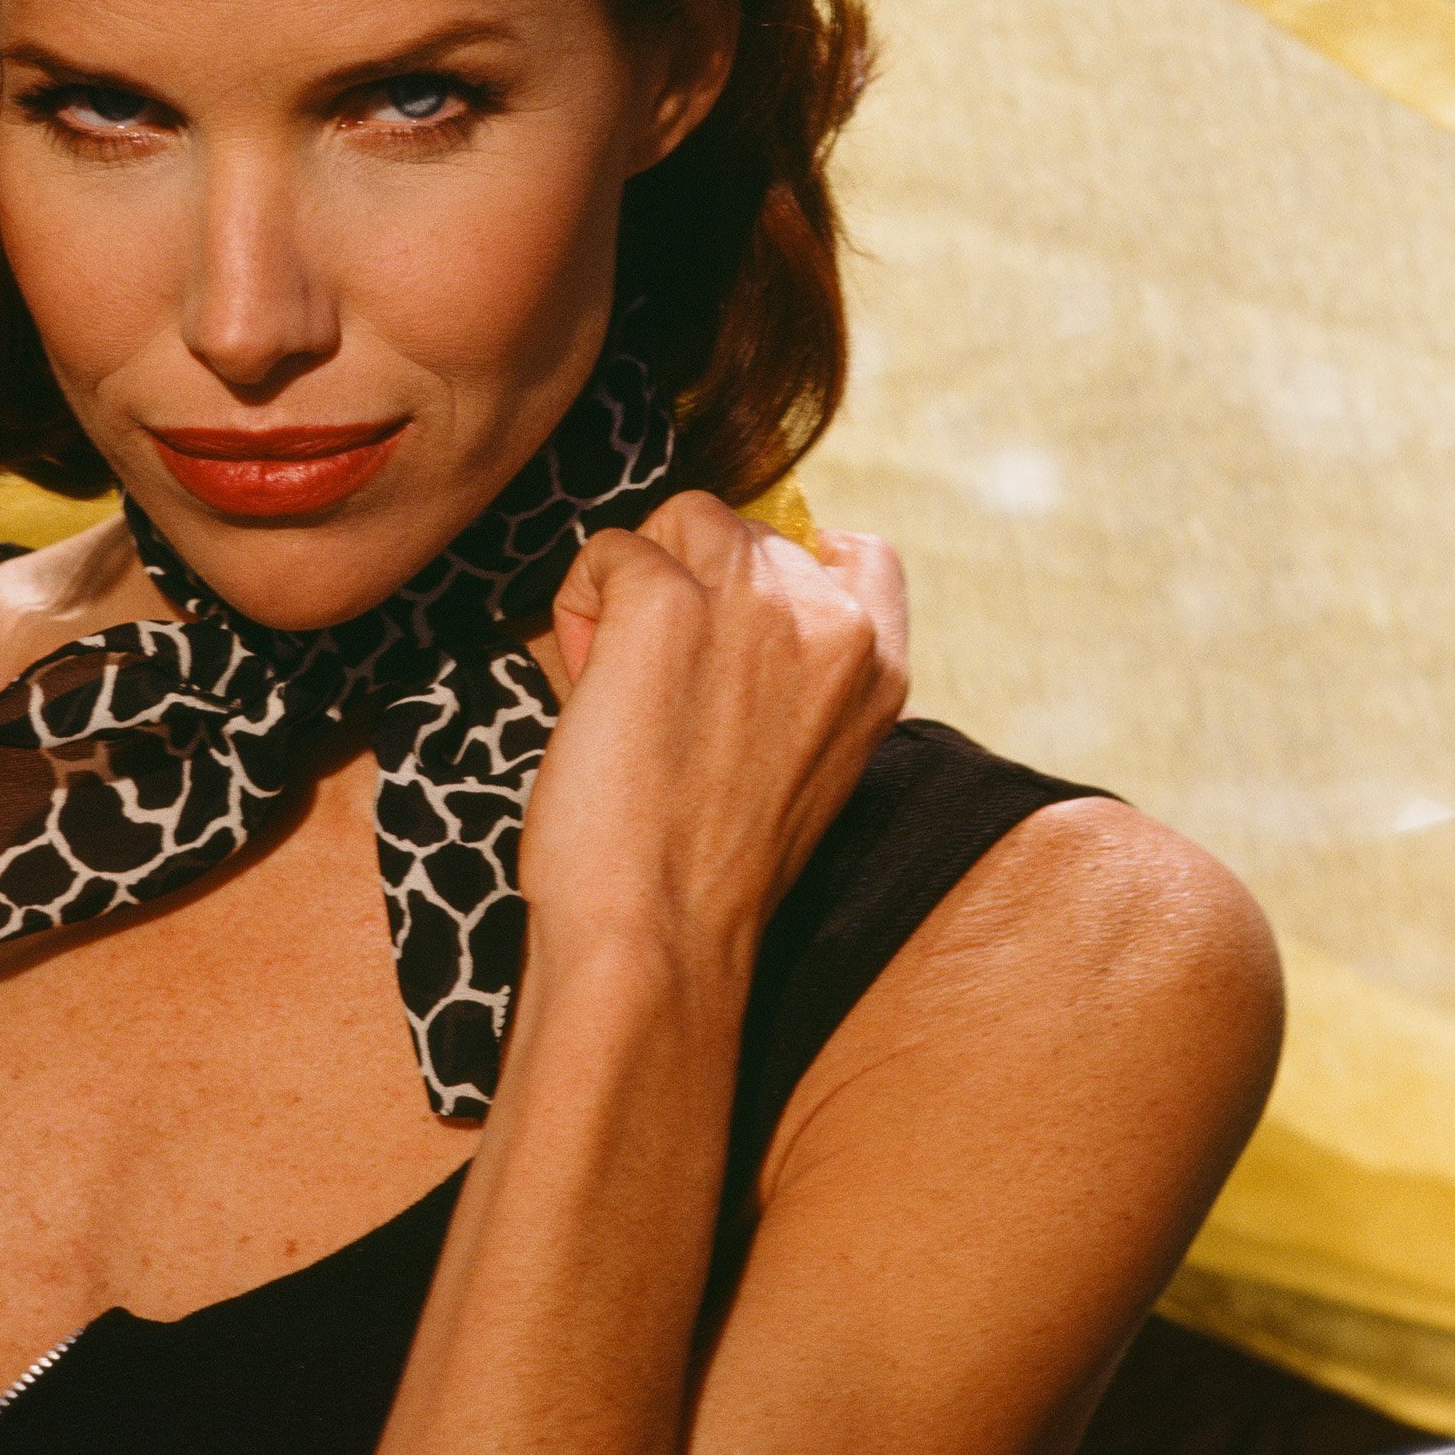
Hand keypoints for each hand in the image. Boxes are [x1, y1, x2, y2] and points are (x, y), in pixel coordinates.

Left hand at [523, 495, 907, 971]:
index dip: (785, 564)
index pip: (860, 553)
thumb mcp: (797, 764)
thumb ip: (787, 678)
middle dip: (686, 589)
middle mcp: (830, 623)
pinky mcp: (667, 603)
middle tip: (654, 692)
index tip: (731, 613)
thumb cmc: (702, 869)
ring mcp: (753, 603)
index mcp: (876, 670)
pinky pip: (607, 550)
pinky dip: (578, 604)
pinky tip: (584, 688)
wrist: (660, 935)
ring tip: (616, 681)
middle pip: (743, 533)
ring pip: (678, 519)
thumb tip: (711, 599)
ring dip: (632, 583)